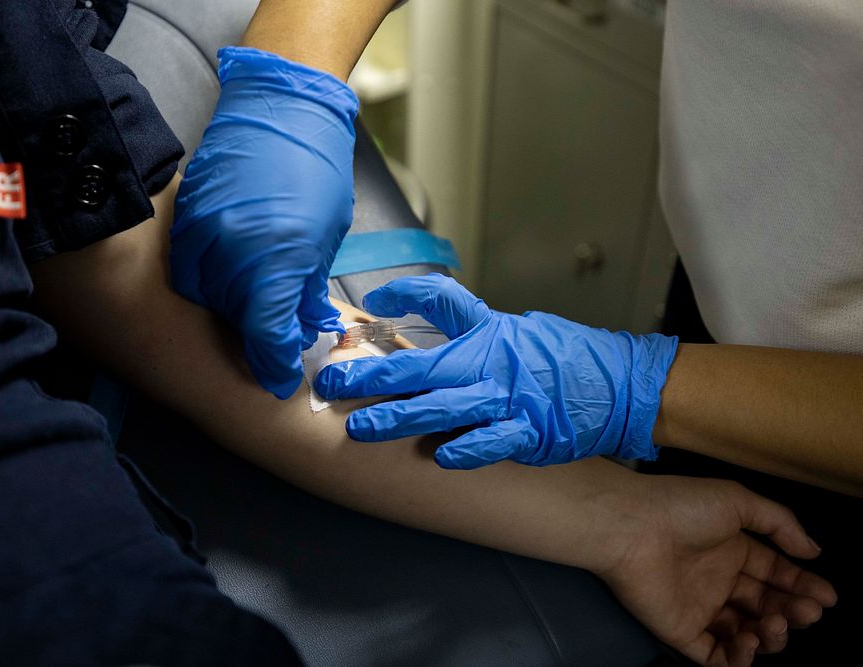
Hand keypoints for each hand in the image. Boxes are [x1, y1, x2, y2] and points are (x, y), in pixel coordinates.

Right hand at [172, 47, 357, 398]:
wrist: (280, 108)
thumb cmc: (316, 171)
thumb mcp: (325, 237)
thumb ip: (305, 288)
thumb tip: (298, 327)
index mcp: (275, 259)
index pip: (267, 337)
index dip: (276, 366)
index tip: (283, 379)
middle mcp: (231, 253)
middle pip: (235, 322)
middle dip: (258, 338)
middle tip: (279, 339)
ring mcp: (201, 235)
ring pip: (206, 300)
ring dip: (232, 312)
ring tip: (257, 304)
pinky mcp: (185, 219)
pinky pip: (189, 271)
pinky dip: (210, 284)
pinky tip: (231, 279)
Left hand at [314, 273, 678, 467]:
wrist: (616, 386)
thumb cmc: (555, 357)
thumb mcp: (508, 329)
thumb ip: (460, 324)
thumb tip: (400, 310)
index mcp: (486, 333)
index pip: (441, 302)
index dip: (403, 297)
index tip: (366, 309)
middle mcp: (492, 364)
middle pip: (422, 366)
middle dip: (372, 378)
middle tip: (331, 385)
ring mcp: (509, 399)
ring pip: (445, 408)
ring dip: (400, 418)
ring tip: (363, 429)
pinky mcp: (529, 433)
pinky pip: (492, 442)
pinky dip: (467, 450)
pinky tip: (441, 457)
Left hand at [600, 476, 836, 665]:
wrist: (631, 527)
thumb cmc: (682, 507)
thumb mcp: (738, 501)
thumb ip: (780, 524)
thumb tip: (815, 552)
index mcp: (733, 550)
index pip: (777, 576)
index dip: (804, 587)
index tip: (828, 598)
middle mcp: (719, 581)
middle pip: (767, 608)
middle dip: (794, 613)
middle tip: (806, 612)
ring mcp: (700, 608)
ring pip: (748, 636)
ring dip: (772, 637)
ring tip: (776, 624)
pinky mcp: (681, 631)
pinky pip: (716, 656)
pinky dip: (739, 659)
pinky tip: (750, 642)